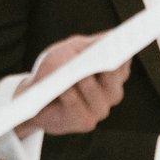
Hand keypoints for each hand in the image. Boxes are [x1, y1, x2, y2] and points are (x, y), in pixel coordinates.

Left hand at [14, 35, 130, 137]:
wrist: (34, 98)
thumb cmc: (55, 70)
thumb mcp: (70, 49)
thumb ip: (90, 43)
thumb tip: (110, 36)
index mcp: (113, 72)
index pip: (124, 59)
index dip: (125, 50)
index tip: (125, 42)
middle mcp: (112, 92)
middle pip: (115, 76)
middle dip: (109, 66)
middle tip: (106, 54)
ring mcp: (101, 109)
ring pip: (98, 93)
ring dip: (86, 82)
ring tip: (79, 72)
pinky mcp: (85, 123)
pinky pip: (78, 106)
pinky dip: (70, 96)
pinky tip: (63, 88)